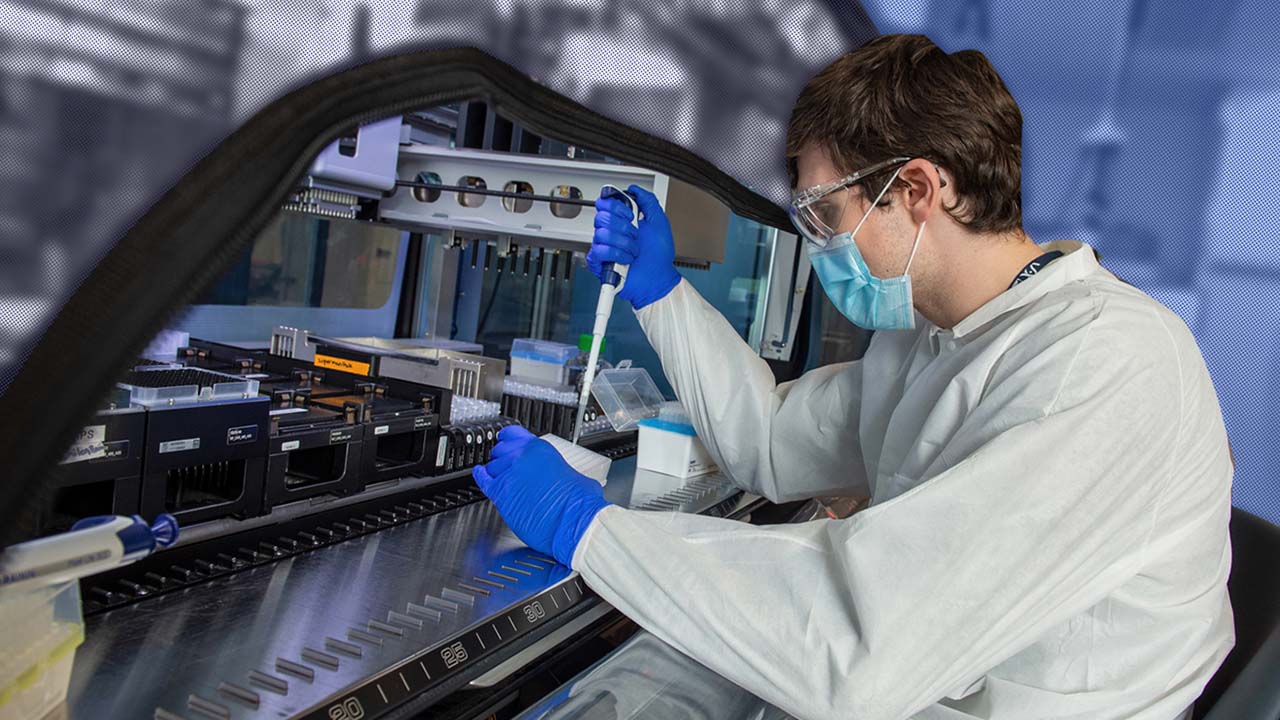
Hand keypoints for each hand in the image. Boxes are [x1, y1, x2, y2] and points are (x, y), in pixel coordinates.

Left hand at [473, 426, 610, 565]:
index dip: (509, 439)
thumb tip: (562, 477)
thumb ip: (560, 471)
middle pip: (500, 451)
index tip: (506, 440)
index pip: (513, 434)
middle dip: (501, 457)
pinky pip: (484, 481)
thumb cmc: (579, 503)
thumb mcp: (575, 474)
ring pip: (492, 467)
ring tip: (498, 475)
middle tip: (504, 462)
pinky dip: (480, 477)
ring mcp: (509, 475)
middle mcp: (521, 457)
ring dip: (495, 471)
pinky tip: (479, 474)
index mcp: (540, 449)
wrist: (574, 522)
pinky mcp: (501, 495)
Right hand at [588, 184, 681, 309]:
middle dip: (623, 226)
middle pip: (601, 216)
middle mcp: (611, 232)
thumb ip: (648, 201)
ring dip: (624, 243)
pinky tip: (626, 259)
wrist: (658, 279)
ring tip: (633, 250)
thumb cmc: (659, 257)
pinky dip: (617, 255)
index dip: (616, 206)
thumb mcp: (659, 222)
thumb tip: (634, 189)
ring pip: (602, 233)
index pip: (605, 203)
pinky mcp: (600, 262)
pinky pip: (599, 250)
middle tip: (634, 235)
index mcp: (622, 220)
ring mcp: (604, 246)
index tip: (630, 215)